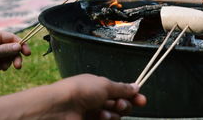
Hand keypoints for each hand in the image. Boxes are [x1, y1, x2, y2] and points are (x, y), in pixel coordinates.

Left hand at [0, 28, 30, 69]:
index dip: (21, 45)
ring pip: (5, 55)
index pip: (12, 38)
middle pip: (10, 48)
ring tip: (2, 68)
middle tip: (18, 66)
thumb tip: (19, 47)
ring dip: (6, 62)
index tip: (28, 54)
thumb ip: (4, 49)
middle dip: (14, 57)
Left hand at [0, 74, 146, 119]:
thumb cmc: (82, 90)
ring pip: (114, 116)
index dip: (132, 96)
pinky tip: (100, 117)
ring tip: (104, 112)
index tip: (142, 101)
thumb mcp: (106, 85)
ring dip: (113, 114)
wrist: (60, 107)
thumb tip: (137, 86)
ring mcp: (94, 113)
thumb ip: (123, 88)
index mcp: (100, 86)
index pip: (121, 91)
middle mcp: (97, 99)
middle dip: (124, 105)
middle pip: (120, 105)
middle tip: (118, 105)